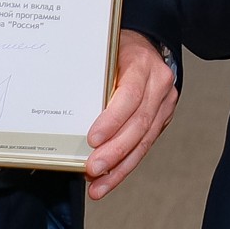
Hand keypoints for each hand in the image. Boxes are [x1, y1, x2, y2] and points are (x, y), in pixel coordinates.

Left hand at [85, 31, 177, 197]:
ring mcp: (165, 103)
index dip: (112, 120)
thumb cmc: (120, 48)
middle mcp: (159, 85)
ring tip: (98, 185)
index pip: (129, 96)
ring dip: (120, 167)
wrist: (149, 43)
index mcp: (144, 65)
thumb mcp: (106, 53)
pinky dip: (125, 165)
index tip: (93, 138)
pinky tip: (108, 179)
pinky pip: (144, 145)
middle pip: (138, 124)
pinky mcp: (162, 118)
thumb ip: (94, 78)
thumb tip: (65, 110)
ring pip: (144, 141)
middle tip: (92, 169)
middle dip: (114, 151)